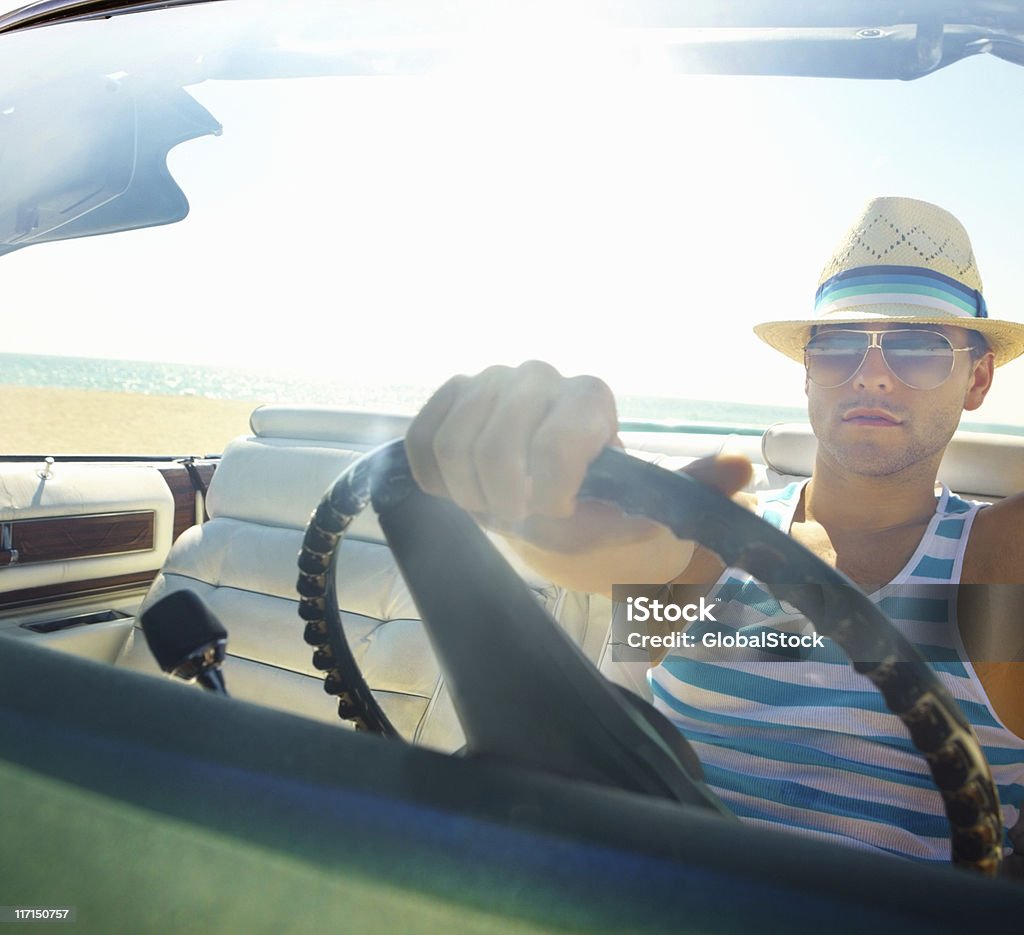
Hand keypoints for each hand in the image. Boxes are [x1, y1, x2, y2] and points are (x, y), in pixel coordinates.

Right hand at [406, 360, 616, 526]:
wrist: (546, 486)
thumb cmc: (577, 500)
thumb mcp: (605, 522)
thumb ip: (619, 525)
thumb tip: (645, 520)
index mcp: (589, 398)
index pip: (555, 448)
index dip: (548, 498)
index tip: (557, 510)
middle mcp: (540, 374)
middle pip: (494, 450)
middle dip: (498, 502)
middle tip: (515, 514)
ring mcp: (492, 377)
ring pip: (451, 445)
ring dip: (465, 494)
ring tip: (489, 501)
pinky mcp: (452, 391)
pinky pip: (421, 437)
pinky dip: (433, 478)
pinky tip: (457, 488)